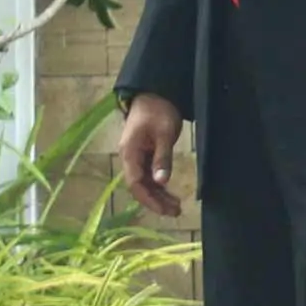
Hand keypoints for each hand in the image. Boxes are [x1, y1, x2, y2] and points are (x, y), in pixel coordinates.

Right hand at [117, 93, 185, 215]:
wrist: (154, 94)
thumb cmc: (158, 111)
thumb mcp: (164, 134)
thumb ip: (162, 158)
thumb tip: (161, 182)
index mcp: (130, 152)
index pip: (135, 183)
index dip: (149, 199)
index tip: (166, 209)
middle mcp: (129, 157)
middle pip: (139, 186)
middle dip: (156, 201)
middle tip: (176, 212)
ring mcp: (135, 156)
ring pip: (144, 182)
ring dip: (158, 195)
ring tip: (176, 207)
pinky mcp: (143, 154)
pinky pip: (148, 174)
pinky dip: (158, 185)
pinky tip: (168, 193)